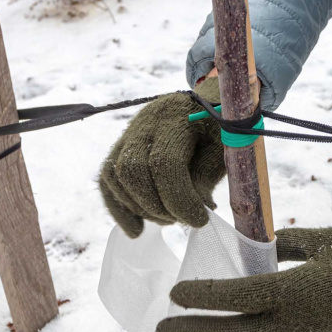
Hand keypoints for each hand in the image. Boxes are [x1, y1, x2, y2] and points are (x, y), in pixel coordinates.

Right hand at [99, 77, 223, 236]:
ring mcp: (128, 133)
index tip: (199, 221)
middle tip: (181, 219)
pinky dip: (118, 208)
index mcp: (176, 116)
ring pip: (114, 175)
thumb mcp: (224, 147)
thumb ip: (207, 176)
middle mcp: (145, 122)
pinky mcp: (120, 147)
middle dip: (157, 206)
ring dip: (139, 208)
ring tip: (168, 219)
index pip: (164, 162)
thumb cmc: (219, 128)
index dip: (179, 199)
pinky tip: (136, 231)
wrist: (207, 101)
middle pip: (132, 169)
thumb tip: (191, 211)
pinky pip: (107, 179)